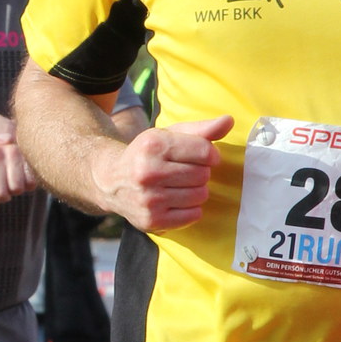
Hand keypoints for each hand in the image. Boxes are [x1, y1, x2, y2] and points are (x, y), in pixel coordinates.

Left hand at [0, 138, 37, 216]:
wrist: (18, 150)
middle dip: (3, 198)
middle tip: (4, 189)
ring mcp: (12, 152)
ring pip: (15, 189)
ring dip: (16, 191)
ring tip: (13, 181)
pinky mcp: (28, 155)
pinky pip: (29, 183)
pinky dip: (28, 185)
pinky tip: (24, 176)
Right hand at [91, 118, 231, 231]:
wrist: (111, 181)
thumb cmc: (148, 155)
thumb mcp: (169, 136)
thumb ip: (201, 129)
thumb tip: (229, 121)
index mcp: (153, 145)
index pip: (204, 151)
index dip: (210, 154)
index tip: (202, 156)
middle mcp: (147, 172)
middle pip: (203, 175)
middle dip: (201, 173)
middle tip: (186, 172)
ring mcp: (148, 199)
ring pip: (200, 196)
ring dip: (196, 191)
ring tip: (180, 185)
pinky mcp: (151, 220)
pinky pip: (193, 216)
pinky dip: (191, 209)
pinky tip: (176, 200)